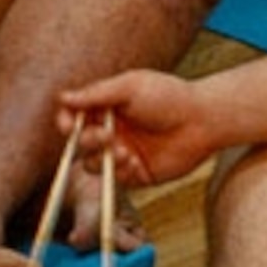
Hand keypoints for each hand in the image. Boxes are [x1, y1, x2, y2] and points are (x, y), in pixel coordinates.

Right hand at [63, 68, 219, 187]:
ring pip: (92, 165)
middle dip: (87, 141)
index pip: (73, 117)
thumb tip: (63, 98)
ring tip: (124, 152)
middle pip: (79, 143)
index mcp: (106, 108)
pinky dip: (120, 172)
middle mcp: (110, 131)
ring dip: (102, 160)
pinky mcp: (136, 174)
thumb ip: (96, 94)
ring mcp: (121, 154)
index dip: (65, 122)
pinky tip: (135, 161)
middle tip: (105, 137)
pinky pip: (115, 180)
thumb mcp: (130, 87)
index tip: (67, 125)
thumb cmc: (169, 96)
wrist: (203, 121)